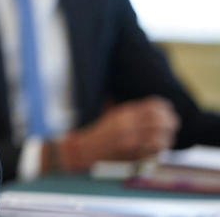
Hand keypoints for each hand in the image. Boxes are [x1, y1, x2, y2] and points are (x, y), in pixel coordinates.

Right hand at [58, 96, 179, 168]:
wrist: (85, 150)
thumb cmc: (99, 132)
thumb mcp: (109, 112)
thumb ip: (126, 107)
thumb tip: (144, 101)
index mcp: (123, 114)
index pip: (152, 107)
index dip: (164, 107)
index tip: (168, 109)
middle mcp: (128, 127)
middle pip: (160, 121)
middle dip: (170, 121)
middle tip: (174, 123)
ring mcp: (131, 143)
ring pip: (161, 138)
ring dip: (167, 137)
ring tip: (168, 136)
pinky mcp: (133, 156)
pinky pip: (154, 153)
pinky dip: (160, 149)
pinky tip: (160, 147)